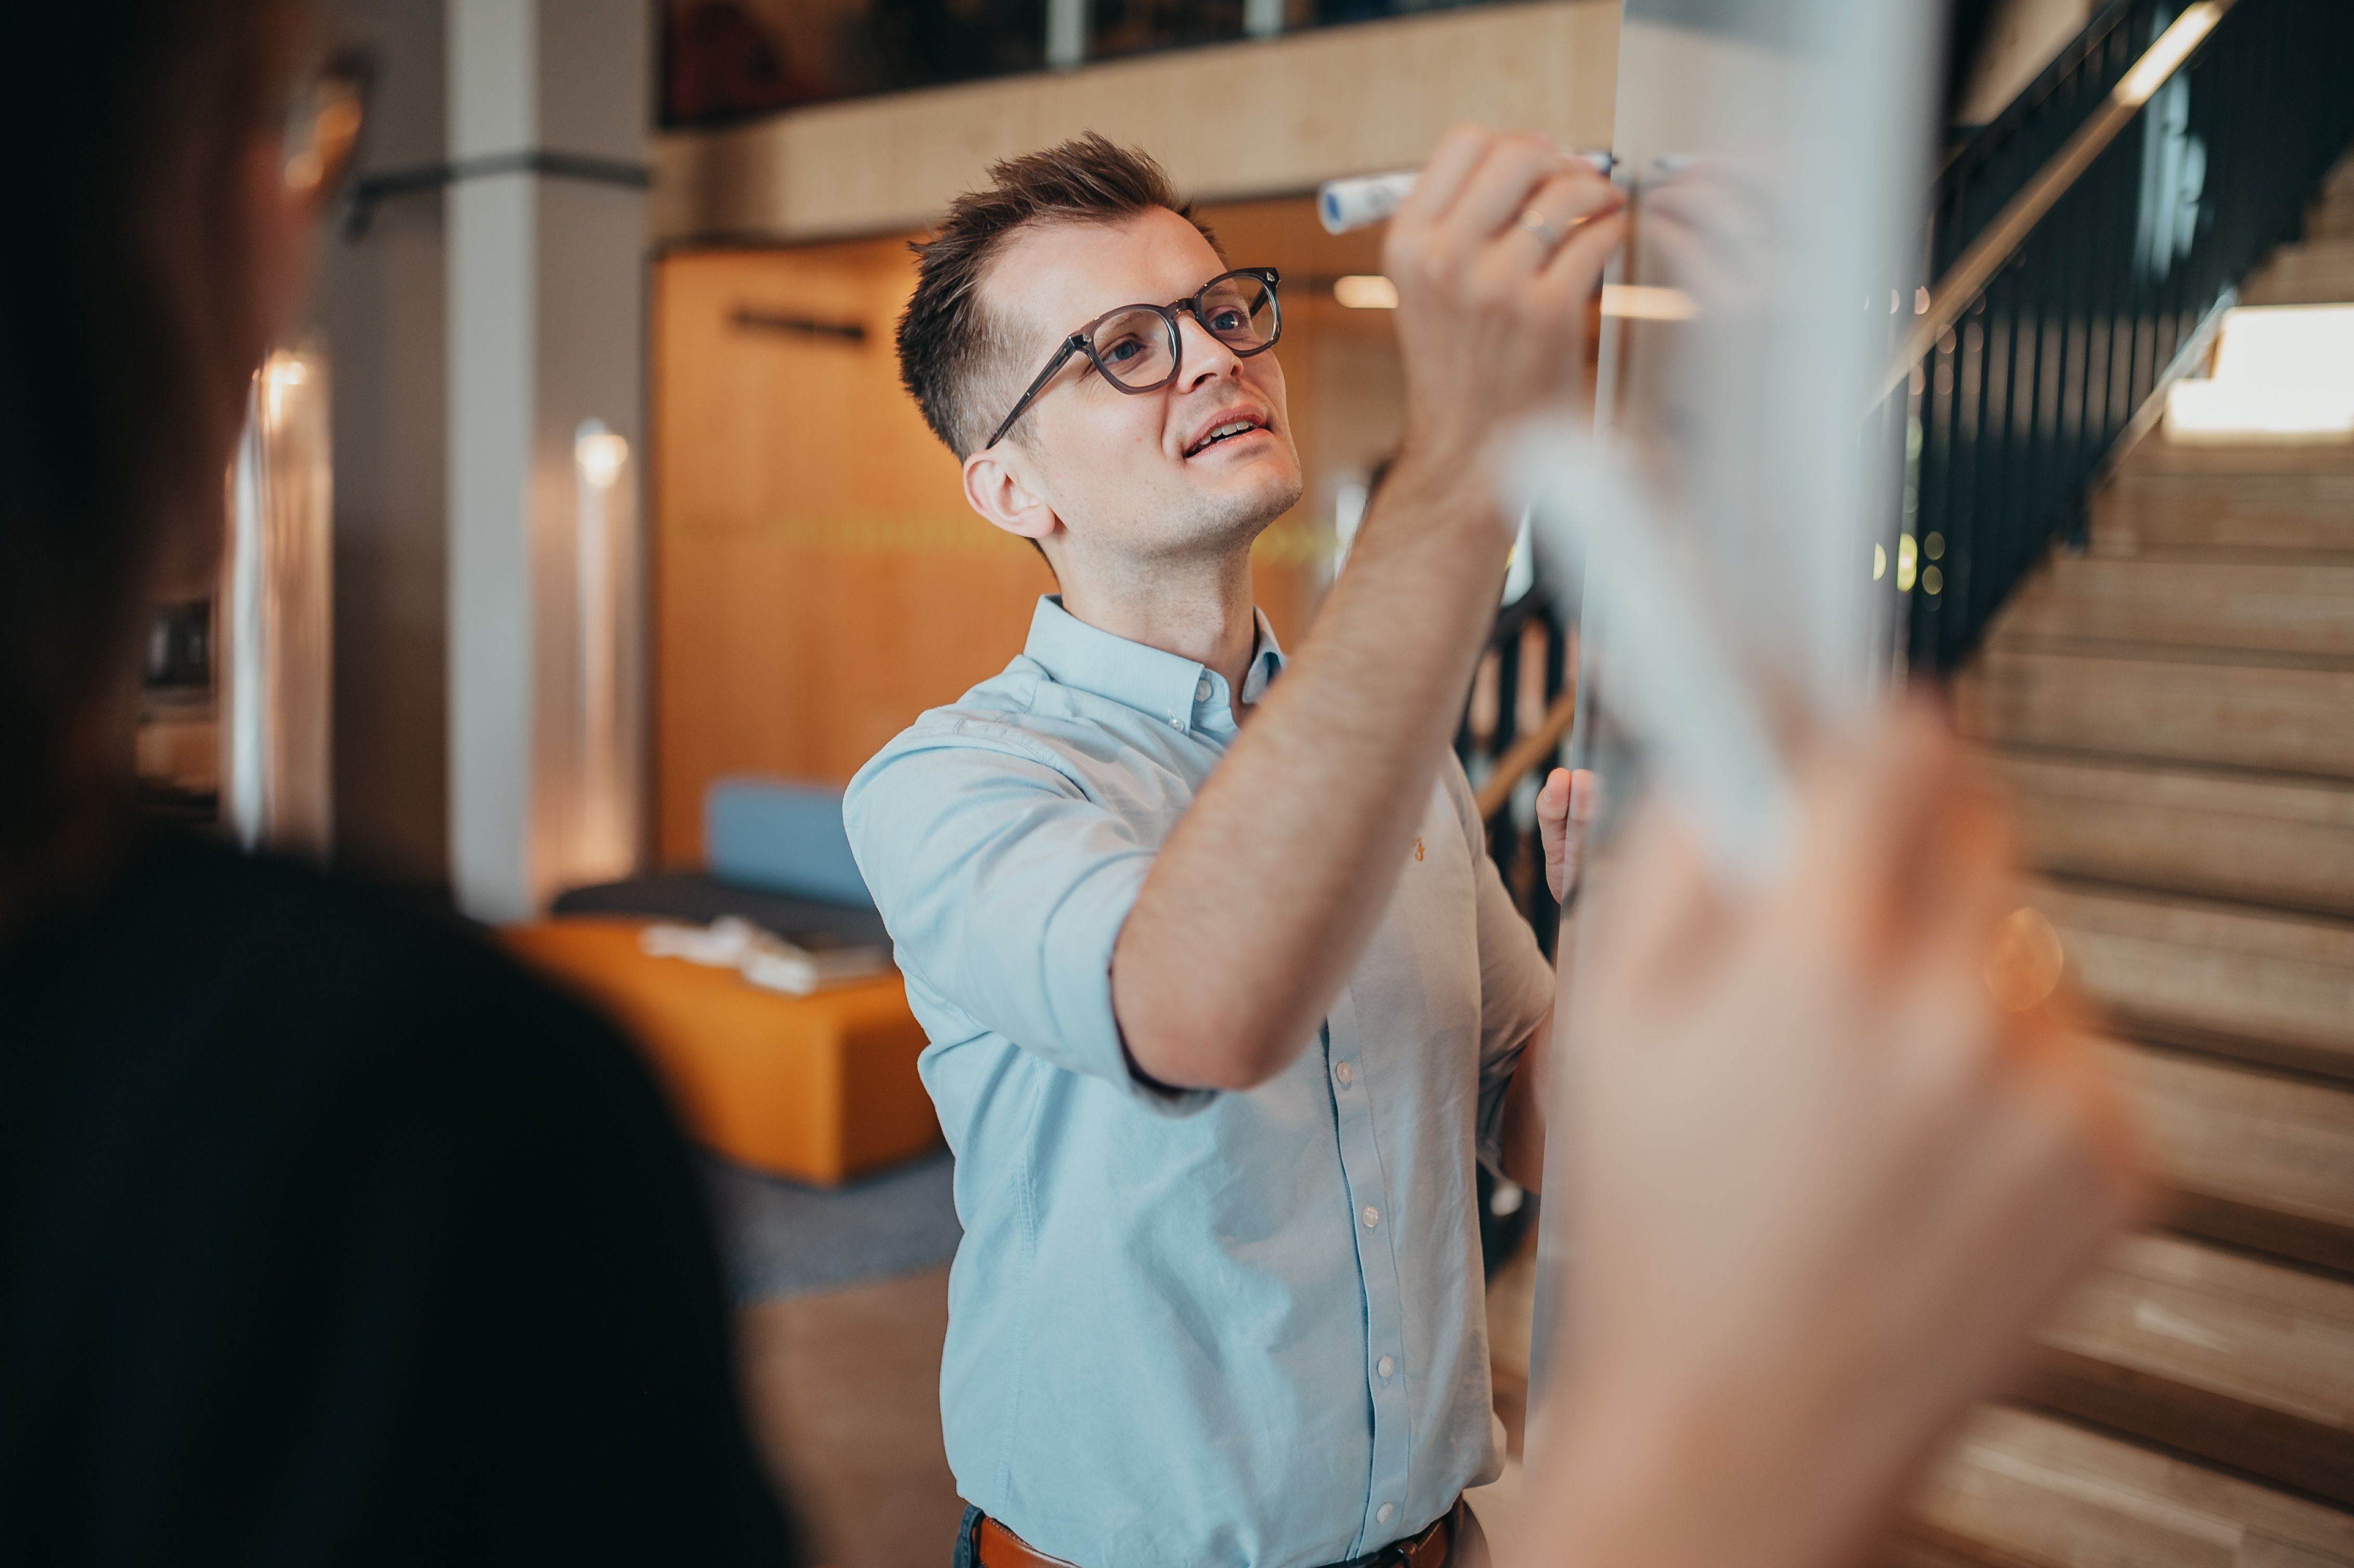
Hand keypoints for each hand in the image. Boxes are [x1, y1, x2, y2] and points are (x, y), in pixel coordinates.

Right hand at [1382, 128, 1625, 506]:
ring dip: (1596, 190)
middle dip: (1558, 160)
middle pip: (1518, 154)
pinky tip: (1609, 240)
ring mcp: (1496, 285)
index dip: (1509, 146)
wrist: (1467, 448)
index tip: (1533, 169)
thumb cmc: (1457, 363)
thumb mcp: (1423, 286)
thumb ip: (1456, 221)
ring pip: (1565, 191)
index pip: (1464, 143)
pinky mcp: (1547, 312)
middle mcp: (1444, 258)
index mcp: (1407, 243)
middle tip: (1574, 183)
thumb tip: (1529, 155)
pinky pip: (1597, 237)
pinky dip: (1614, 229)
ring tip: (1602, 207)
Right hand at [1523, 707, 2144, 1567]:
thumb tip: (1739, 758)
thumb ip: (1673, 858)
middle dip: (1904, 853)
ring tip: (1867, 1081)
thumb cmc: (1657, 1241)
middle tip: (1832, 940)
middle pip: (1975, 828)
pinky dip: (2009, 1071)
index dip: (1863, 730)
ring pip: (2024, 942)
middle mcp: (1958, 1016)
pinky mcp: (2114, 1163)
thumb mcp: (1600, 1026)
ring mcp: (2052, 1094)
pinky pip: (2070, 1048)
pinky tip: (1923, 1147)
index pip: (1896, 748)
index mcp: (1819, 964)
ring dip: (1959, 968)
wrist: (1741, 1432)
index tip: (1853, 734)